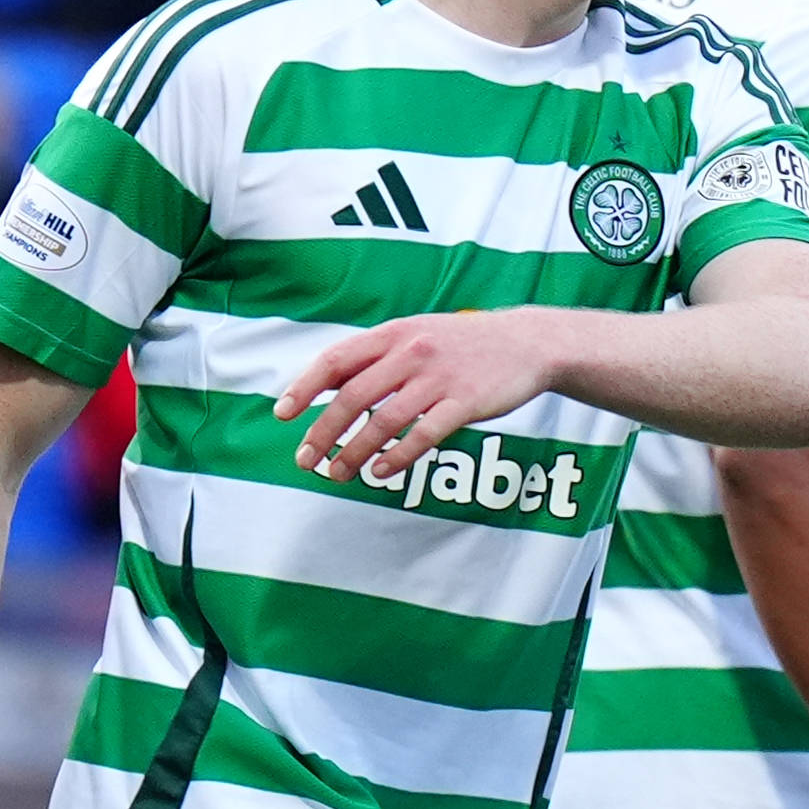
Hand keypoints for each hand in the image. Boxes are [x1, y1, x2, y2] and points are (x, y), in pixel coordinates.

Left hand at [274, 309, 558, 483]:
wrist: (527, 342)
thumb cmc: (459, 344)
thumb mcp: (413, 335)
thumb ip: (372, 357)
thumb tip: (322, 383)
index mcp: (392, 334)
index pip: (335, 360)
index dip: (305, 387)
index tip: (282, 413)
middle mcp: (411, 352)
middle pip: (353, 396)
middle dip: (323, 432)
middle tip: (305, 459)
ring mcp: (439, 377)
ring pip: (385, 420)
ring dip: (355, 452)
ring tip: (336, 474)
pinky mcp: (466, 401)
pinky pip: (424, 434)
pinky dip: (398, 456)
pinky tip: (381, 472)